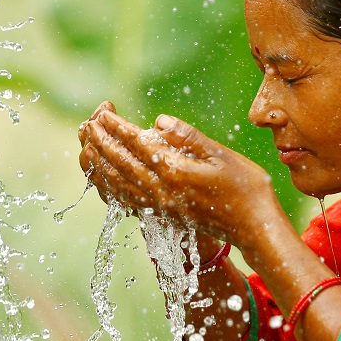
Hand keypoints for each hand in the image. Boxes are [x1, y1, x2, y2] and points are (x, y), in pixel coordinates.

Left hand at [78, 103, 280, 245]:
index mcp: (176, 171)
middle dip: (101, 142)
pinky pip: (126, 200)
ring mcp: (160, 205)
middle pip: (120, 163)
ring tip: (87, 146)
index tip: (103, 113)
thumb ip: (188, 137)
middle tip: (86, 124)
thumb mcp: (221, 154)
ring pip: (118, 183)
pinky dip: (110, 186)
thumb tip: (157, 121)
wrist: (254, 228)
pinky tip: (104, 177)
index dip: (117, 127)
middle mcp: (162, 190)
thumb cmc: (245, 187)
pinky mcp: (162, 215)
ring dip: (100, 163)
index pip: (136, 144)